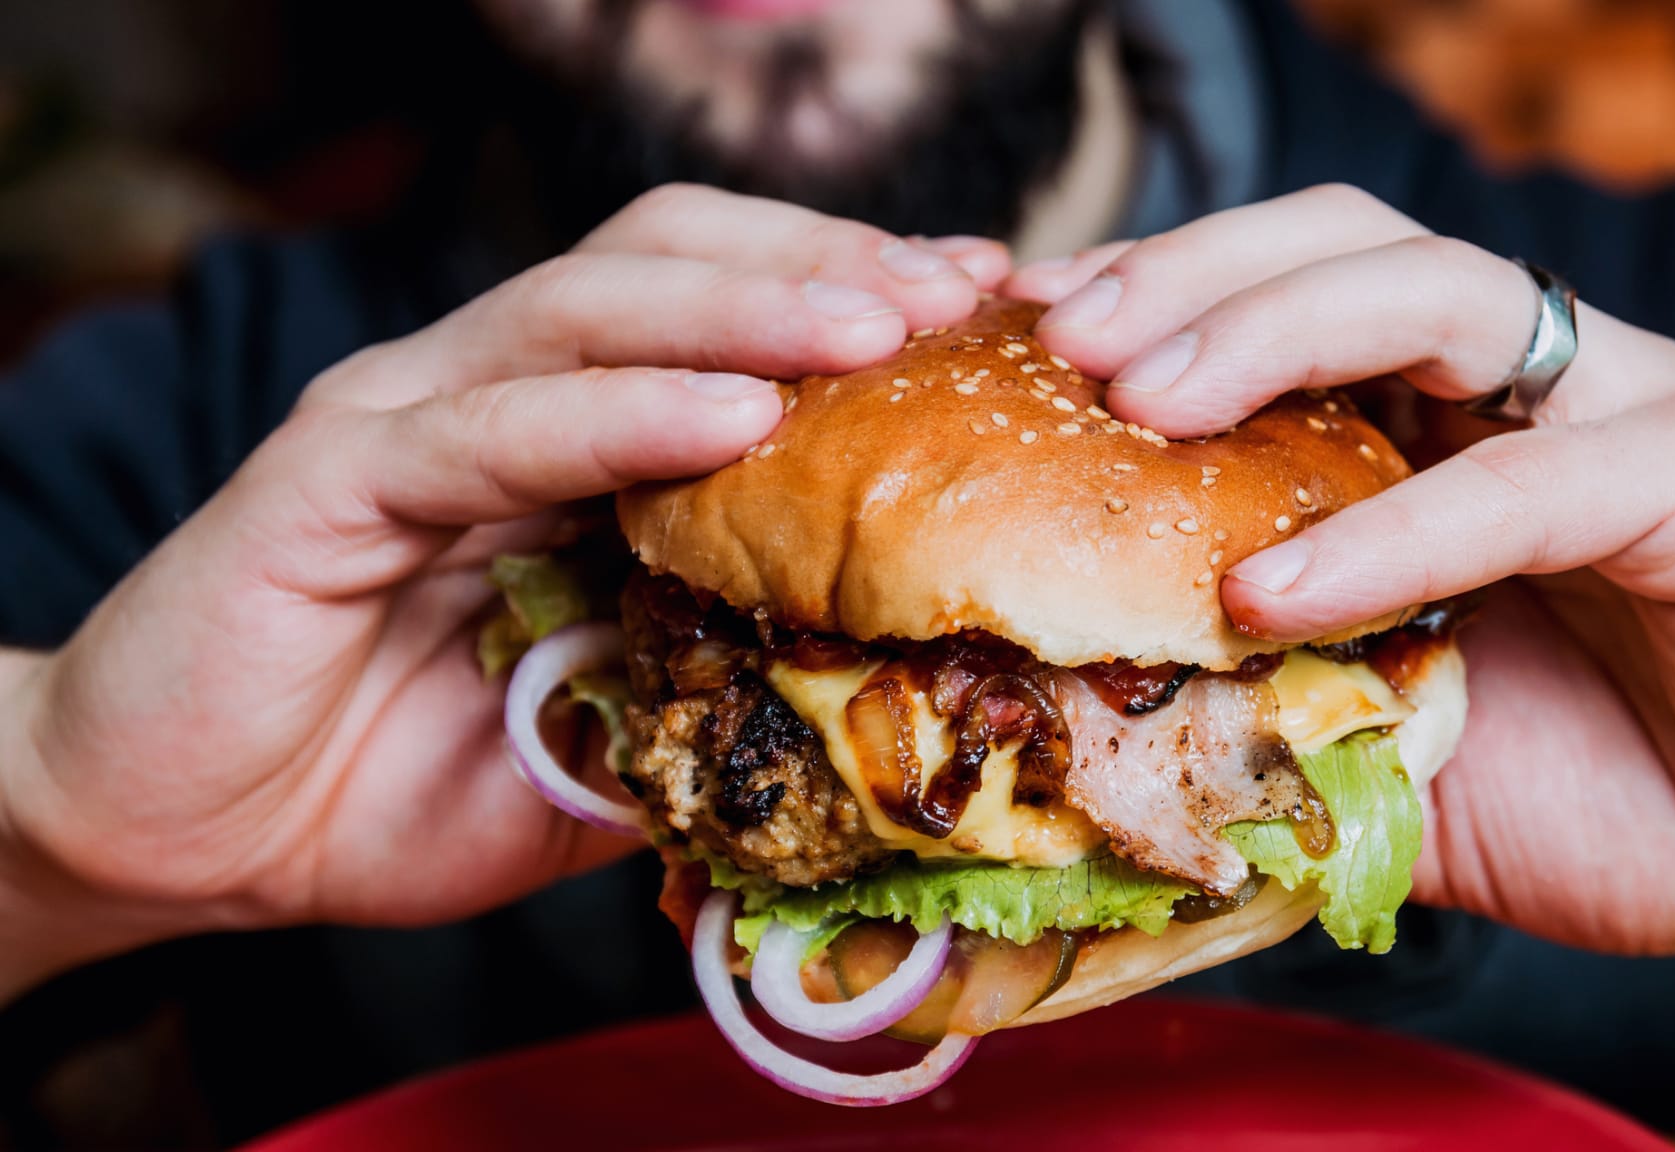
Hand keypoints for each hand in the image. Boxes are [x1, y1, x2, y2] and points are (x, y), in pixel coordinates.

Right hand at [0, 186, 1007, 1001]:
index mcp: (563, 437)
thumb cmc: (392, 783)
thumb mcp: (604, 742)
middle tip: (961, 296)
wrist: (186, 835)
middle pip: (670, 257)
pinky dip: (616, 412)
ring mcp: (405, 418)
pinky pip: (491, 425)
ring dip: (746, 308)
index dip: (851, 298)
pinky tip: (732, 418)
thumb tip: (878, 686)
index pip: (720, 313)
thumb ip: (709, 688)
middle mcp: (487, 392)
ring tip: (879, 328)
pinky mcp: (328, 477)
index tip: (991, 320)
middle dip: (826, 265)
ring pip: (590, 307)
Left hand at [1009, 185, 1674, 977]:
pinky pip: (1532, 478)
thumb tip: (1088, 737)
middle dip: (1189, 276)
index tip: (1019, 339)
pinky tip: (1276, 585)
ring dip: (1272, 332)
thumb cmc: (1608, 790)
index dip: (1150, 299)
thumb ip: (1270, 715)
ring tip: (1144, 406)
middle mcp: (1532, 383)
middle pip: (1343, 244)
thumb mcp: (1390, 750)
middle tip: (1065, 342)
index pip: (1282, 298)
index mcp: (1447, 417)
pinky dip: (1395, 528)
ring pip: (1438, 293)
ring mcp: (1625, 409)